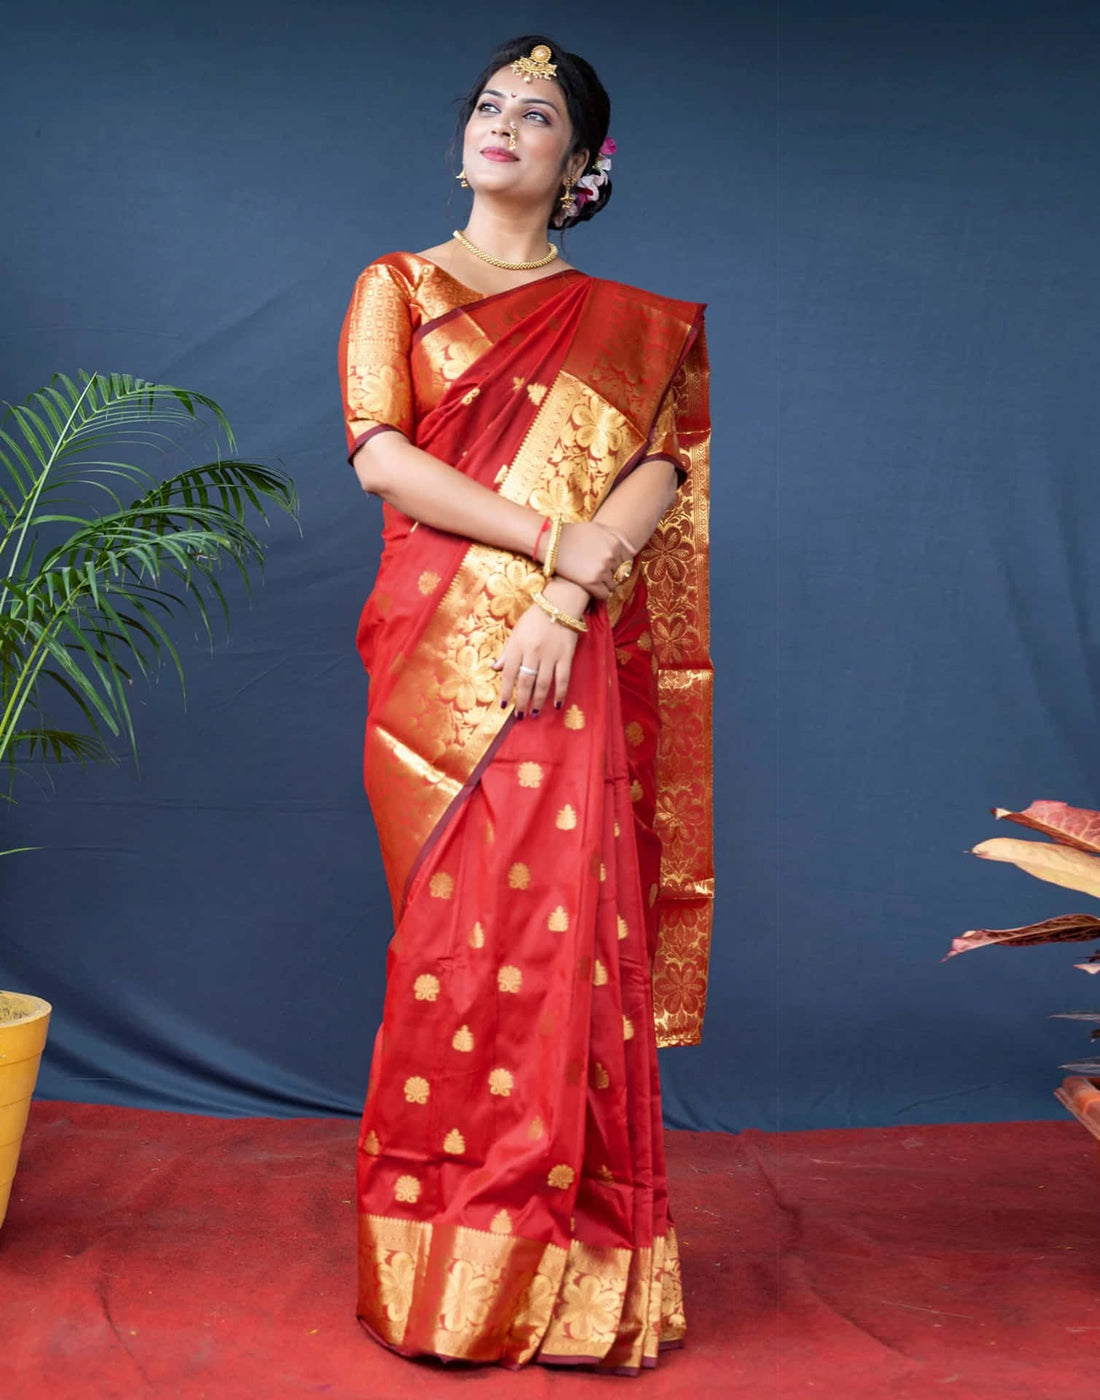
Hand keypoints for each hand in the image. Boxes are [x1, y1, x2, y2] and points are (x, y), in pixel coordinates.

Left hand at [490, 590, 580, 716]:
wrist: (559, 604)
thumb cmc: (534, 619)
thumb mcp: (516, 632)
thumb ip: (507, 652)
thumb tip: (495, 668)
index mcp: (518, 646)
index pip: (509, 673)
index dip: (505, 690)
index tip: (503, 705)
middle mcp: (533, 653)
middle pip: (526, 682)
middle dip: (522, 701)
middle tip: (520, 715)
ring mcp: (550, 656)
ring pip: (543, 684)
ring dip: (538, 701)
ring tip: (534, 713)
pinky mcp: (566, 657)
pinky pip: (562, 679)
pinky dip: (560, 693)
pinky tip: (556, 704)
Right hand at [552, 520, 633, 599]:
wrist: (551, 542)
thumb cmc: (574, 534)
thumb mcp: (598, 527)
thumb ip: (617, 536)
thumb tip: (634, 550)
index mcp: (616, 542)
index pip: (628, 559)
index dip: (619, 563)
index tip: (609, 564)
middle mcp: (612, 556)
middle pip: (621, 573)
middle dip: (612, 574)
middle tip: (598, 573)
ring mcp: (602, 570)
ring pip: (613, 585)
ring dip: (605, 585)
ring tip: (593, 580)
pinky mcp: (592, 582)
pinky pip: (604, 595)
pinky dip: (599, 594)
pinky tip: (591, 589)